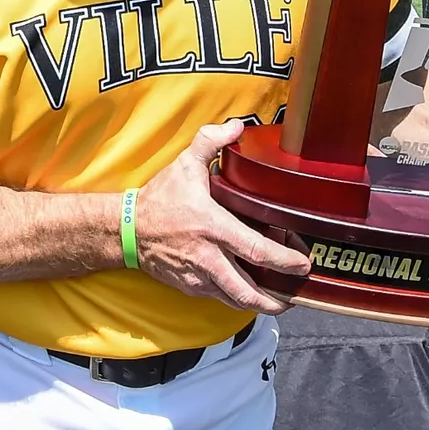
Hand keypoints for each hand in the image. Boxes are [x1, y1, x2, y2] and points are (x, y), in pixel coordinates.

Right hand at [133, 122, 310, 313]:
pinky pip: (220, 298)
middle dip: (275, 299)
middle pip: (247, 291)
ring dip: (260, 303)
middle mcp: (208, 258)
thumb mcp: (184, 164)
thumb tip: (237, 125)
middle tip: (296, 294)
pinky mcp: (190, 288)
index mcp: (212, 227)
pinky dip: (239, 298)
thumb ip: (210, 141)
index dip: (283, 260)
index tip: (303, 263)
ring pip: (234, 300)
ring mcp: (198, 277)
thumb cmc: (158, 200)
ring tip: (280, 299)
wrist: (125, 231)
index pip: (255, 249)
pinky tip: (252, 292)